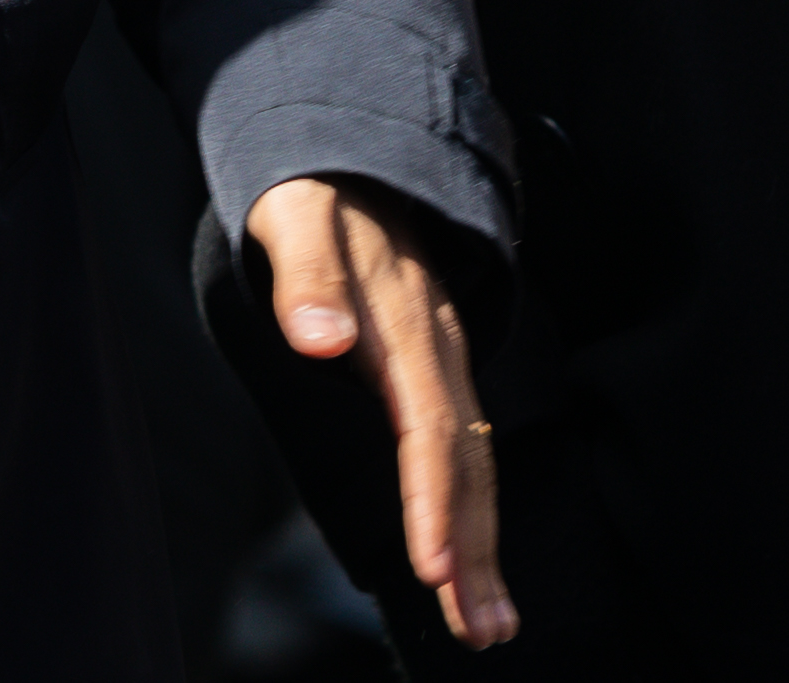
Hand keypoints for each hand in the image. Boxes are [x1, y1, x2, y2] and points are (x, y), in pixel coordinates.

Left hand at [252, 174, 510, 650]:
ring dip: (482, 547)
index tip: (432, 566)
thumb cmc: (316, 196)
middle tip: (484, 629)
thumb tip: (319, 341)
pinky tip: (470, 565)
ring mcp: (446, 365)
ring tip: (490, 625)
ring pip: (475, 465)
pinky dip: (471, 515)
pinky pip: (463, 453)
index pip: (429, 425)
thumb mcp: (298, 218)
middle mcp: (442, 351)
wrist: (356, 158)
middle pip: (468, 462)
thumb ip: (307, 277)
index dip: (433, 498)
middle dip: (476, 548)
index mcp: (412, 323)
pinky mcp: (436, 377)